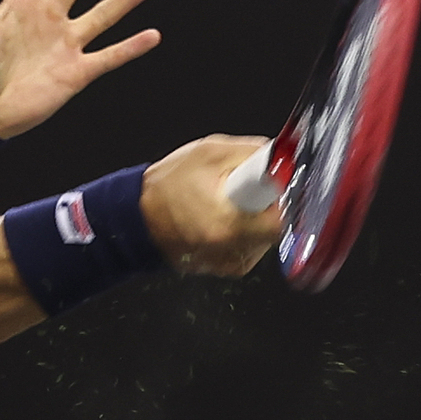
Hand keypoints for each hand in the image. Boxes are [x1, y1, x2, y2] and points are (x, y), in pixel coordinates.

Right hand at [140, 136, 282, 277]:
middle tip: (241, 190)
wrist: (138, 218)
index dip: (278, 194)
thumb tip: (281, 156)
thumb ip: (252, 151)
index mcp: (229, 222)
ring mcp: (232, 262)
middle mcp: (232, 249)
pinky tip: (222, 220)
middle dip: (265, 204)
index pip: (282, 218)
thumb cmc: (166, 187)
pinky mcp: (231, 268)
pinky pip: (254, 246)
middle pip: (276, 225)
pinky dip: (244, 231)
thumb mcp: (210, 151)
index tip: (267, 184)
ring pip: (267, 236)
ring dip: (255, 217)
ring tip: (225, 205)